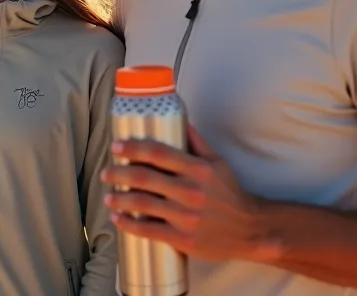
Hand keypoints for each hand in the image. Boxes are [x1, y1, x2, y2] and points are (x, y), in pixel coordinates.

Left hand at [100, 124, 281, 262]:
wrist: (250, 231)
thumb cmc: (230, 194)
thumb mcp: (218, 163)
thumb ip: (196, 142)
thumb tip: (178, 118)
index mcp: (199, 169)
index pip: (158, 153)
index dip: (133, 148)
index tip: (116, 147)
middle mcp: (192, 191)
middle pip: (145, 178)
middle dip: (119, 174)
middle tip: (106, 173)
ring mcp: (187, 216)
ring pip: (142, 204)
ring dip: (119, 199)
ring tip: (108, 197)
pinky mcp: (183, 239)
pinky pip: (149, 230)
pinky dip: (129, 224)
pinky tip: (118, 219)